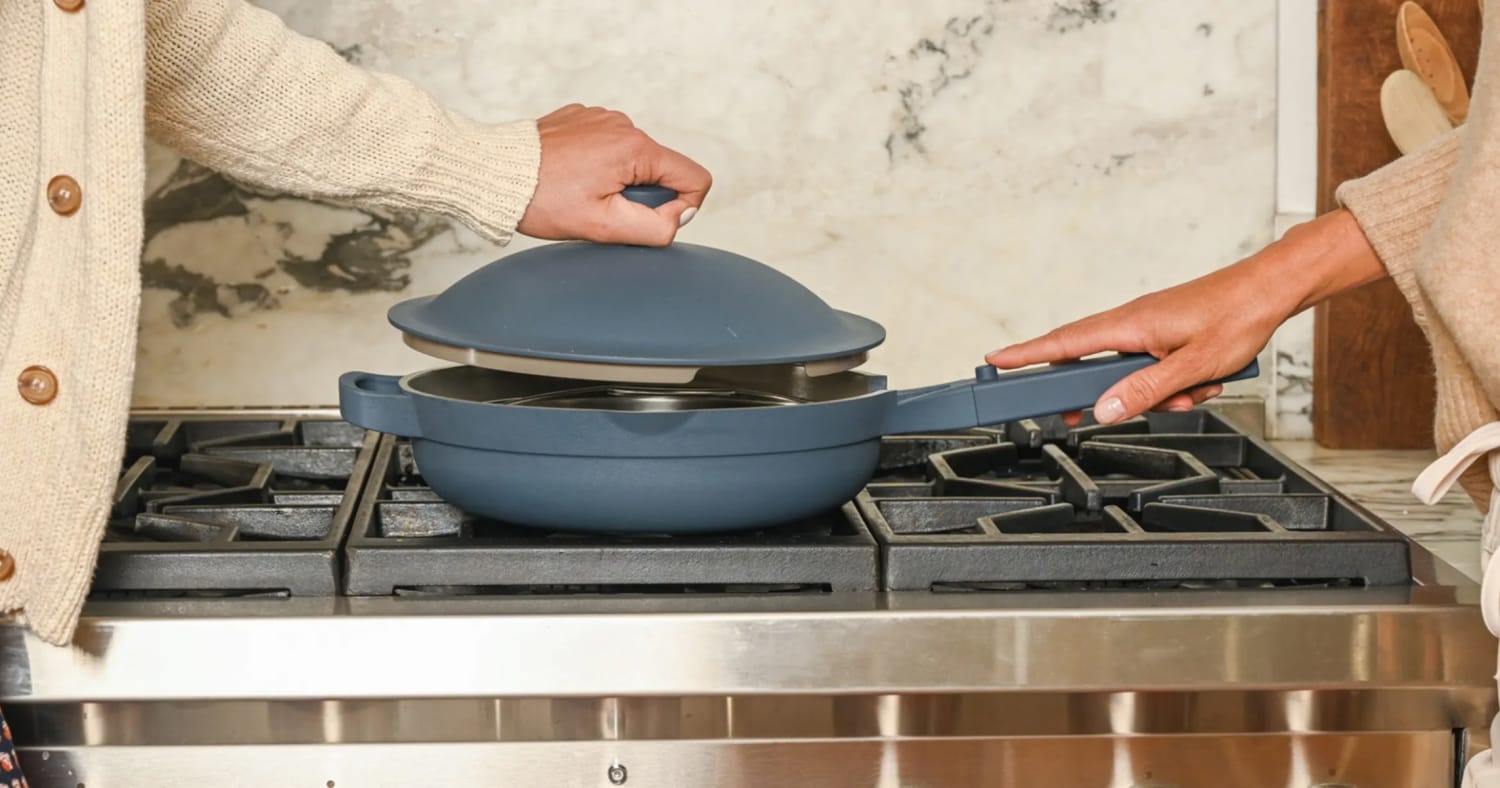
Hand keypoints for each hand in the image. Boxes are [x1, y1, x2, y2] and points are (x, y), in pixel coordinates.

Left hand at [518, 104, 711, 246]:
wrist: (492, 172)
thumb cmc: (541, 198)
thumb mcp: (603, 226)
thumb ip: (655, 227)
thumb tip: (678, 218)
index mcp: (635, 147)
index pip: (694, 178)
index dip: (680, 208)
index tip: (643, 219)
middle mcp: (623, 124)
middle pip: (662, 170)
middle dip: (641, 196)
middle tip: (600, 209)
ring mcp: (601, 118)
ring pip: (635, 160)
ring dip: (618, 181)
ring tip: (580, 192)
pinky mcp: (582, 119)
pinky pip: (609, 147)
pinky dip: (598, 166)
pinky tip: (570, 176)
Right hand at [986, 210, 1385, 424]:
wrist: (1271, 290)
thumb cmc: (1238, 316)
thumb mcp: (1192, 366)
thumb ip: (1144, 391)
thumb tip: (1103, 410)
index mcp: (1129, 325)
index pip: (1064, 343)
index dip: (1027, 354)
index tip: (995, 361)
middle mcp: (1132, 322)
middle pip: (1090, 363)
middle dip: (1094, 393)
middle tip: (1075, 413)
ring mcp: (1148, 327)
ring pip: (1128, 372)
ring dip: (1153, 392)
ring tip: (1189, 394)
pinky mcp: (1165, 333)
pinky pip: (1152, 367)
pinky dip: (1173, 382)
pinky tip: (1202, 382)